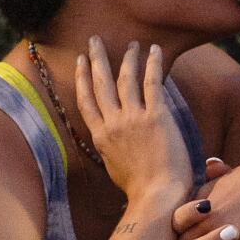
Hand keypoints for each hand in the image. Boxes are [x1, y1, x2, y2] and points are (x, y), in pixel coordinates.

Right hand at [73, 39, 190, 211]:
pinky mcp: (156, 117)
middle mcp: (113, 125)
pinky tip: (154, 50)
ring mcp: (133, 119)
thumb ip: (114, 152)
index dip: (82, 79)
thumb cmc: (142, 191)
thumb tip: (115, 146)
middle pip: (100, 84)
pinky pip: (152, 82)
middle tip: (95, 40)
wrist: (157, 199)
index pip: (86, 101)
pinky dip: (152, 63)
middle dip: (96, 59)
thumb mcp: (117, 170)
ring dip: (127, 58)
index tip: (82, 62)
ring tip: (132, 44)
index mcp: (101, 138)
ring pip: (125, 78)